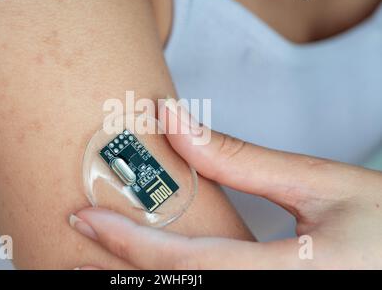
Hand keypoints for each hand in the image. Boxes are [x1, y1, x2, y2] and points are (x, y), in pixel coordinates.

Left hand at [70, 98, 381, 268]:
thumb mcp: (319, 185)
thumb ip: (240, 161)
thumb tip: (173, 120)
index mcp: (290, 277)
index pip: (185, 262)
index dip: (125, 242)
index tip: (84, 217)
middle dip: (121, 276)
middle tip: (74, 257)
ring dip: (144, 283)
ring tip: (102, 265)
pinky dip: (178, 282)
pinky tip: (159, 270)